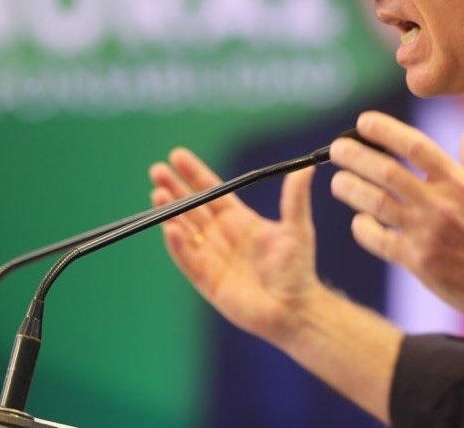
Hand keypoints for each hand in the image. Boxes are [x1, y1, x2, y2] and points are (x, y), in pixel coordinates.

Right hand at [148, 148, 322, 343]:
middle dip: (174, 189)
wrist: (295, 308)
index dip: (194, 174)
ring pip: (185, 230)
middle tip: (156, 171)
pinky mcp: (207, 280)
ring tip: (158, 194)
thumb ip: (295, 199)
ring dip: (171, 212)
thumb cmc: (297, 269)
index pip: (211, 191)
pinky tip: (170, 228)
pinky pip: (188, 259)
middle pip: (191, 207)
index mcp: (239, 220)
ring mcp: (211, 257)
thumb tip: (306, 169)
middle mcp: (221, 235)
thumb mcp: (297, 229)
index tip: (177, 156)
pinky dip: (178, 245)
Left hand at [329, 111, 463, 332]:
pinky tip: (358, 222)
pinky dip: (363, 229)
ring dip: (351, 189)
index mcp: (458, 182)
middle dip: (356, 156)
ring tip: (338, 182)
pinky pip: (379, 241)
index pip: (416, 146)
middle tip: (336, 149)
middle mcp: (440, 203)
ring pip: (376, 203)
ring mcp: (427, 233)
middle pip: (387, 171)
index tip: (363, 122)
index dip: (386, 130)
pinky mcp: (418, 262)